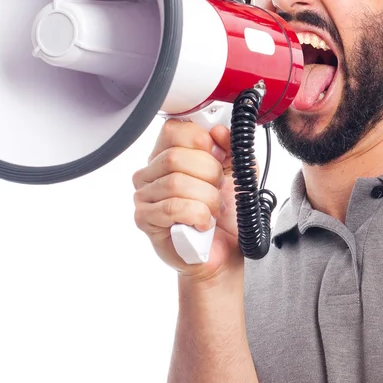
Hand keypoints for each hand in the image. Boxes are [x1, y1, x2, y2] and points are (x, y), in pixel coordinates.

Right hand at [132, 119, 241, 281]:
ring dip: (206, 199)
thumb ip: (231, 147)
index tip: (217, 156)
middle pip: (175, 157)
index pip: (173, 130)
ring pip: (176, 183)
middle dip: (209, 174)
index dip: (200, 140)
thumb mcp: (238, 172)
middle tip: (217, 190)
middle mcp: (151, 172)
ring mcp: (144, 195)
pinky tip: (203, 223)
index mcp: (168, 154)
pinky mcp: (145, 219)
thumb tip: (218, 131)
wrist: (225, 253)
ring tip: (212, 210)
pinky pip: (172, 208)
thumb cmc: (225, 214)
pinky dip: (197, 215)